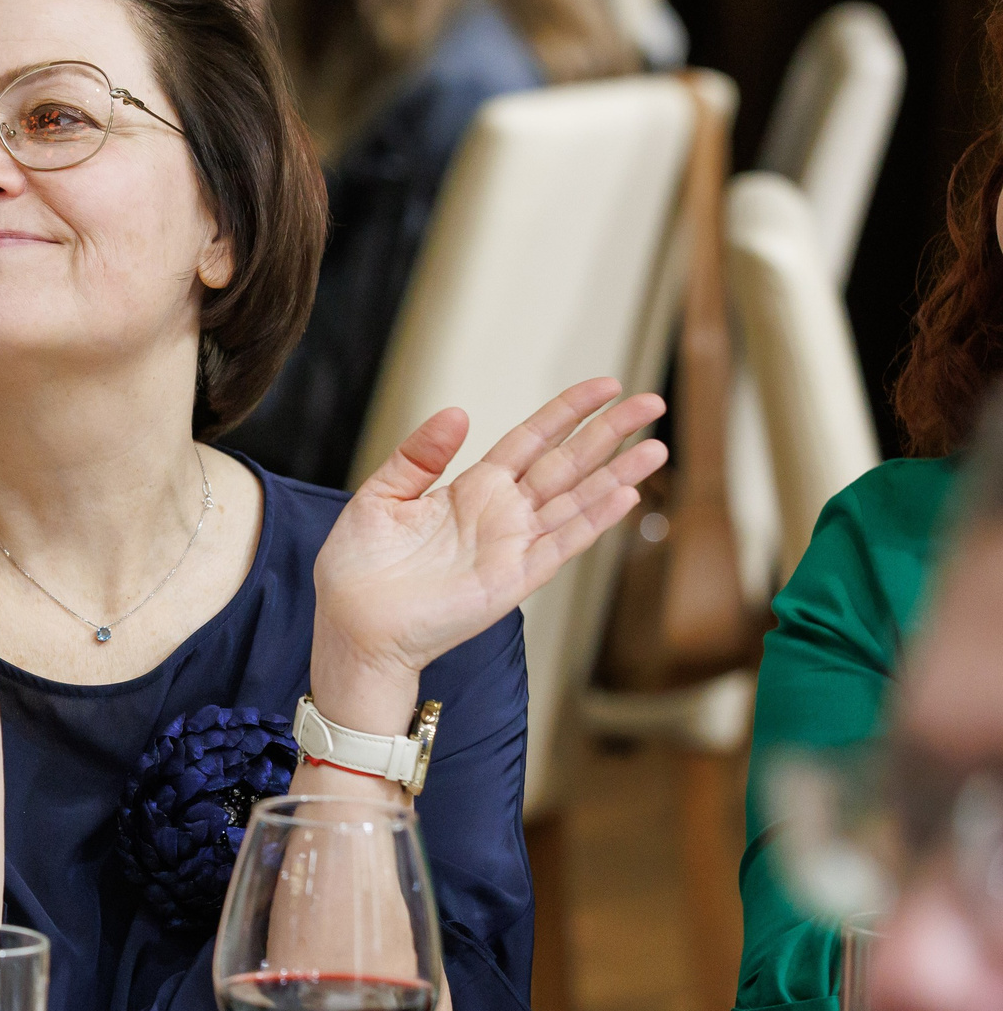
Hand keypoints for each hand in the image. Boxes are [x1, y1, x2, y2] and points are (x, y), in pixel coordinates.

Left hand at [312, 379, 666, 693]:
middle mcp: (501, 513)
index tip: (606, 386)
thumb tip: (457, 412)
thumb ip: (419, 455)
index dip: (568, 412)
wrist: (354, 624)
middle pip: (566, 463)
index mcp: (472, 488)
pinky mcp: (513, 579)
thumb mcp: (382, 495)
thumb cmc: (360, 566)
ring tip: (657, 448)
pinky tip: (623, 496)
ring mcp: (512, 546)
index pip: (532, 439)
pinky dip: (593, 521)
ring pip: (576, 502)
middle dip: (609, 433)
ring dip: (617, 475)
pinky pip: (560, 544)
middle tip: (651, 403)